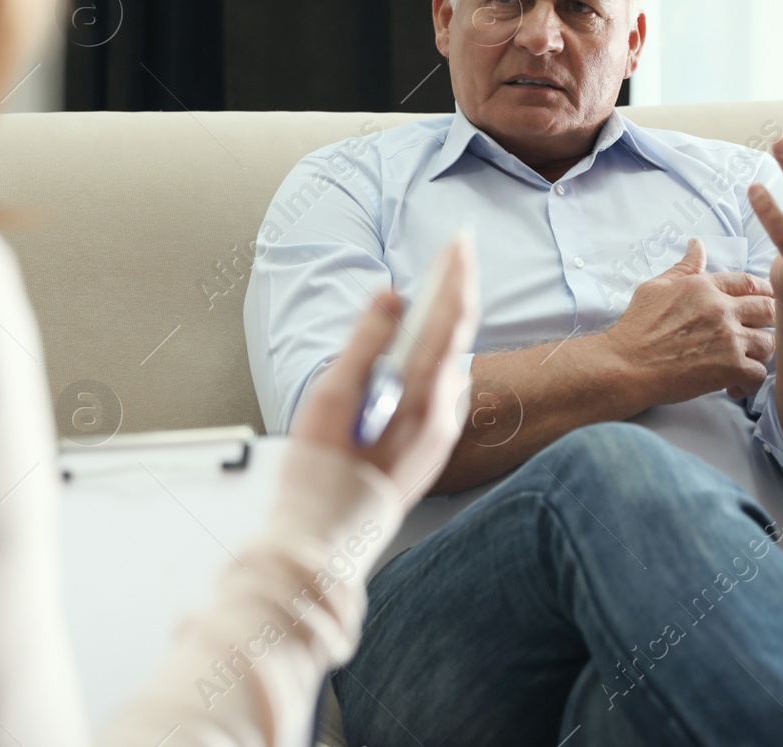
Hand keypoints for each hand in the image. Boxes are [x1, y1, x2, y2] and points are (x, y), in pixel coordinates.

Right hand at [292, 236, 480, 509]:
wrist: (327, 541)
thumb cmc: (323, 473)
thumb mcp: (335, 396)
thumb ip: (366, 340)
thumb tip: (392, 295)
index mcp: (422, 398)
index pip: (451, 320)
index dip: (457, 276)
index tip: (459, 241)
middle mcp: (442, 417)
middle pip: (457, 339)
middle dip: (456, 292)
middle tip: (454, 254)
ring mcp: (439, 436)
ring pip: (451, 365)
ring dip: (448, 325)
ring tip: (442, 291)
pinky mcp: (429, 450)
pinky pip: (442, 390)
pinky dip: (438, 358)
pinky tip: (424, 352)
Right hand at [599, 237, 775, 406]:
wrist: (626, 365)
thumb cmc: (636, 328)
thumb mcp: (655, 288)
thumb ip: (684, 267)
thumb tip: (697, 244)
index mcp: (704, 287)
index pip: (749, 282)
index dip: (763, 291)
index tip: (764, 300)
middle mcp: (721, 309)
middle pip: (769, 308)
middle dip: (769, 320)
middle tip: (759, 331)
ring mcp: (729, 339)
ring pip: (769, 342)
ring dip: (759, 352)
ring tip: (745, 360)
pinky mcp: (731, 368)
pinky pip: (759, 373)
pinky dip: (750, 382)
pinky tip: (734, 384)